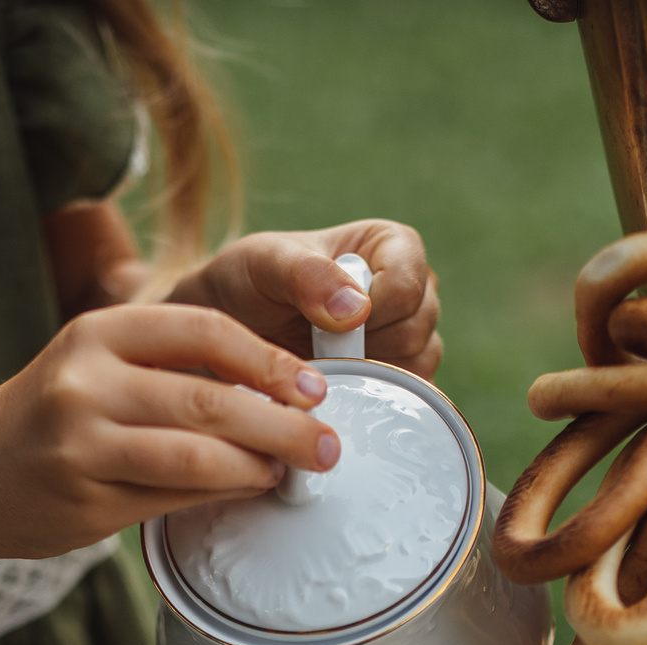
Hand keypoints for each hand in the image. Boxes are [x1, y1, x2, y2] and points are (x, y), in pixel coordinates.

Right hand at [0, 302, 338, 561]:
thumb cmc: (49, 418)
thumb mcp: (95, 364)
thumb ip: (171, 367)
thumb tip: (279, 391)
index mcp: (97, 332)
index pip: (204, 330)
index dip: (269, 360)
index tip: (314, 386)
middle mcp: (85, 381)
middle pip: (209, 398)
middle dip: (283, 424)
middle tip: (328, 444)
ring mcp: (82, 444)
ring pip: (196, 456)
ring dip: (259, 466)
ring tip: (294, 472)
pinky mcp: (86, 499)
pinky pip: (174, 498)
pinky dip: (222, 494)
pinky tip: (248, 489)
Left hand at [165, 221, 441, 377]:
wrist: (231, 328)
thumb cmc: (249, 282)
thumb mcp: (266, 263)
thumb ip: (309, 276)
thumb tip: (359, 310)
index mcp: (391, 245)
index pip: (409, 284)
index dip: (373, 308)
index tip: (328, 319)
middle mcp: (409, 288)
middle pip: (416, 329)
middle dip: (363, 344)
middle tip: (316, 340)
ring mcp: (407, 336)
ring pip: (415, 367)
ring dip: (364, 373)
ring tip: (320, 359)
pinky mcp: (397, 376)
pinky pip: (405, 397)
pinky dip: (368, 397)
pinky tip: (332, 383)